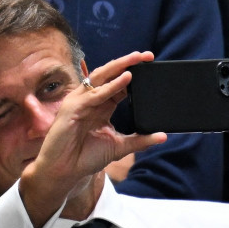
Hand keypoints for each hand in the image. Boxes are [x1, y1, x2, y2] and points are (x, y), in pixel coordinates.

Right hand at [20, 51, 166, 227]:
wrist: (65, 171)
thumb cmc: (85, 158)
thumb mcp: (119, 147)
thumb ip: (140, 140)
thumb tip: (163, 136)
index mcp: (100, 106)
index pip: (118, 84)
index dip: (134, 74)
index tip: (151, 66)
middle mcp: (89, 100)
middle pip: (109, 75)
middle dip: (128, 63)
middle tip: (147, 55)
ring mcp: (79, 102)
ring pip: (100, 78)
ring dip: (119, 67)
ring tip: (137, 59)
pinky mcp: (72, 108)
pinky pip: (94, 95)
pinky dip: (110, 86)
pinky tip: (125, 79)